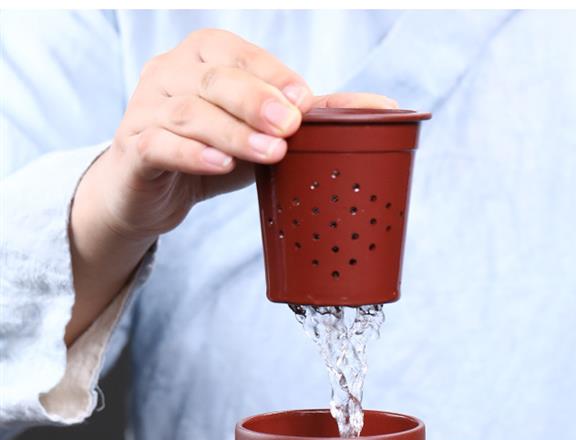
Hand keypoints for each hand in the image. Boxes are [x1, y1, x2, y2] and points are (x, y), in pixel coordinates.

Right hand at [67, 28, 396, 342]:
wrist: (148, 192)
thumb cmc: (210, 154)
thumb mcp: (262, 134)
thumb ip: (313, 120)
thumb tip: (384, 111)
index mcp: (203, 57)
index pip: (237, 53)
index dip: (272, 74)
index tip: (305, 100)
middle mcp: (170, 72)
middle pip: (214, 78)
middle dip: (257, 99)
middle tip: (290, 126)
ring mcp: (146, 109)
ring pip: (189, 112)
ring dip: (233, 132)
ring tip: (270, 154)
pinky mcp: (133, 148)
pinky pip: (160, 145)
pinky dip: (192, 154)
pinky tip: (221, 166)